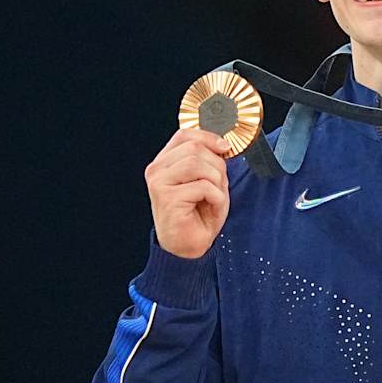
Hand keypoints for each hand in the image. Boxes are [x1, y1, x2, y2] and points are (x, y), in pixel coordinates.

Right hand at [146, 129, 231, 258]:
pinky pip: (203, 186)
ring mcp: (159, 183)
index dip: (208, 137)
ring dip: (216, 181)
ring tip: (214, 197)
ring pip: (197, 164)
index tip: (224, 148)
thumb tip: (222, 145)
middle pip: (195, 148)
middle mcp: (157, 170)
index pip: (184, 135)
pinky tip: (211, 208)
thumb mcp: (208, 181)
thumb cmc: (198, 215)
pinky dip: (216, 198)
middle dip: (217, 166)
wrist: (188, 247)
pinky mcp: (167, 198)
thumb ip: (210, 161)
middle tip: (219, 186)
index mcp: (165, 162)